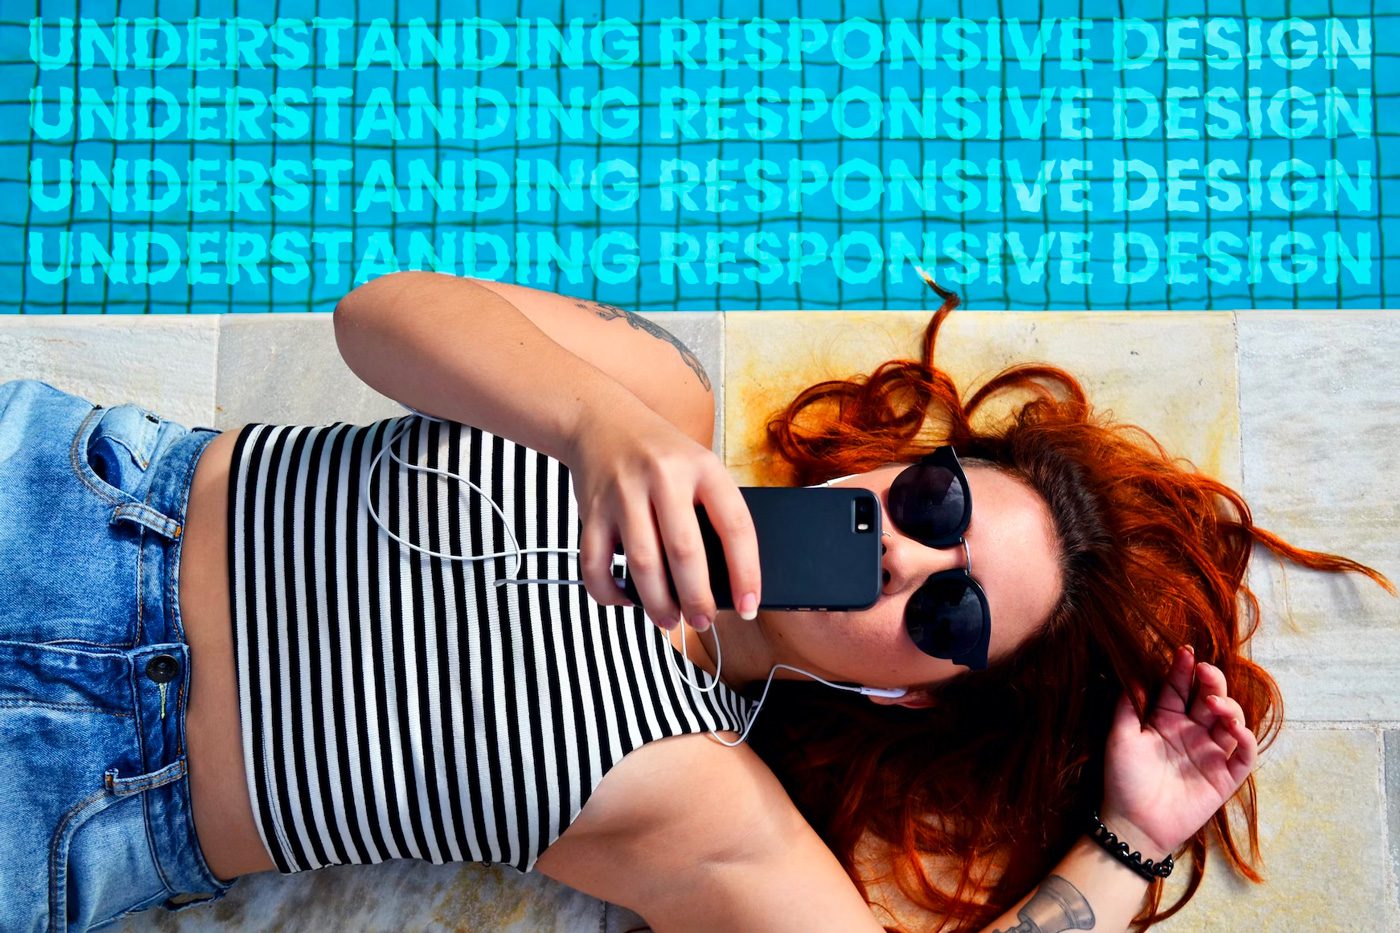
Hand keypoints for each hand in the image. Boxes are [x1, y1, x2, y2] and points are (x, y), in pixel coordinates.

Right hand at [565, 395, 760, 632]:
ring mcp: (623, 494)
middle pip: (685, 552)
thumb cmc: (662, 455)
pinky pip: (596, 564)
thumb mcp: (698, 466)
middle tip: (704, 622)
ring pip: (643, 564)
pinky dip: (609, 592)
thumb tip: (724, 582)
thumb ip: (711, 512)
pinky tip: (625, 599)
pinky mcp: (590, 510)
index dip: (746, 573)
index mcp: (703, 468)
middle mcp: (664, 477)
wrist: (601, 420)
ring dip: (658, 604)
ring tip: (668, 620)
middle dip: (697, 599)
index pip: (735, 526)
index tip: (748, 606)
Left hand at [1100, 646, 1258, 856]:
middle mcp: (1191, 732)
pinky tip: (1236, 729)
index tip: (1185, 652)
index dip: (1184, 670)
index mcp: (1166, 720)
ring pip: (1232, 722)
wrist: (1132, 823)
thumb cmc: (1123, 779)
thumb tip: (1133, 670)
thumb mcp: (1120, 736)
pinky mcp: (1224, 778)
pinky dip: (1246, 741)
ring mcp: (1209, 754)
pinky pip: (1244, 756)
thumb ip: (1128, 705)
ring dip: (1229, 708)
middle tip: (1205, 671)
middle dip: (1211, 681)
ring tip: (1214, 703)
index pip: (1180, 688)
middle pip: (1210, 699)